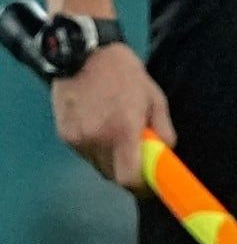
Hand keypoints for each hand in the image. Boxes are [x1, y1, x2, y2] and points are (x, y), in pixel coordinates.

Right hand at [50, 42, 164, 190]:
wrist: (84, 55)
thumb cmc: (126, 76)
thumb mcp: (156, 99)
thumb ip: (163, 131)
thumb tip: (166, 155)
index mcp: (122, 131)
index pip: (127, 179)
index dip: (140, 187)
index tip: (149, 185)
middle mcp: (96, 139)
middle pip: (112, 176)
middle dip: (126, 172)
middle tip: (137, 158)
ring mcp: (76, 138)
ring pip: (97, 166)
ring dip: (110, 160)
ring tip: (117, 136)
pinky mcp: (63, 134)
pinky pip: (83, 153)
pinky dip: (94, 149)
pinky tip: (100, 128)